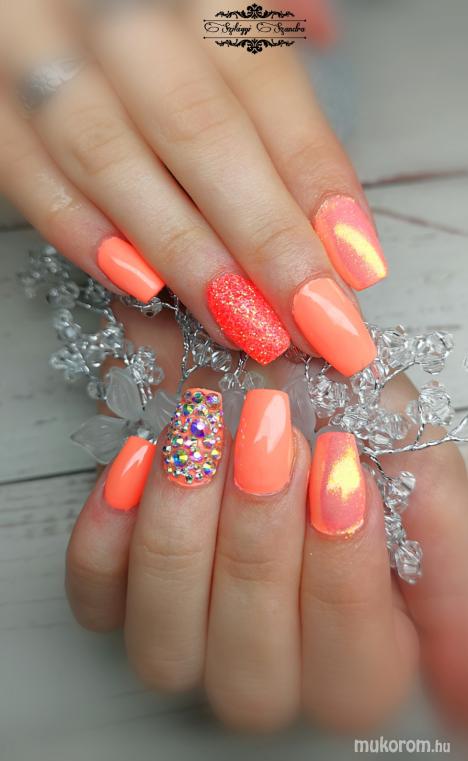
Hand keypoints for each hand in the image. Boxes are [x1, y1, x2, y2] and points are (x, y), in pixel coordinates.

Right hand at [0, 0, 383, 374]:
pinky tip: (138, 285)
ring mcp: (38, 49)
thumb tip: (327, 42)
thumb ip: (264, 13)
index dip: (317, 184)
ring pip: (111, 159)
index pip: (269, 85)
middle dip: (265, 242)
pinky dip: (79, 229)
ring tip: (245, 325)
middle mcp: (119, 12)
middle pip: (200, 133)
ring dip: (186, 256)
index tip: (357, 267)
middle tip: (314, 323)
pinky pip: (24, 166)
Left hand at [66, 306, 467, 732]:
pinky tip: (139, 461)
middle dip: (259, 541)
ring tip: (200, 434)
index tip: (338, 462)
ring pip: (166, 645)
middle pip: (253, 669)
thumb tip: (423, 581)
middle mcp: (267, 667)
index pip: (354, 667)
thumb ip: (430, 508)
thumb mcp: (410, 459)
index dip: (342, 571)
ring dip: (181, 533)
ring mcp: (189, 638)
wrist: (270, 401)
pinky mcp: (124, 596)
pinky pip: (97, 595)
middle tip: (268, 436)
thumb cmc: (343, 437)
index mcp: (357, 654)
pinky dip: (107, 532)